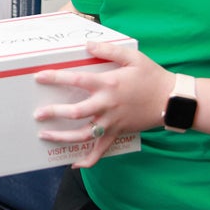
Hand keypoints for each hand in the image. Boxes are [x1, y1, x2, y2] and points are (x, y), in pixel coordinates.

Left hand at [32, 41, 174, 167]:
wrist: (171, 100)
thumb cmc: (152, 76)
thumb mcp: (133, 57)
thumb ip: (109, 50)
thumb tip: (87, 45)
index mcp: (108, 84)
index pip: (76, 80)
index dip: (55, 78)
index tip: (39, 77)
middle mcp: (107, 105)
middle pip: (75, 113)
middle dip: (53, 113)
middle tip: (37, 114)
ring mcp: (112, 122)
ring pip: (83, 134)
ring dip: (62, 137)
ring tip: (45, 135)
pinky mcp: (118, 133)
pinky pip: (101, 150)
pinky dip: (88, 159)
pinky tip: (75, 164)